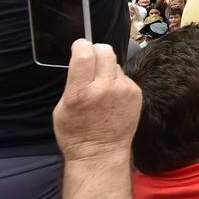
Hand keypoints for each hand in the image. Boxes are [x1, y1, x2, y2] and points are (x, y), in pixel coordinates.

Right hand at [53, 39, 141, 163]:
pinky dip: (117, 81)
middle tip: (92, 59)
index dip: (81, 46)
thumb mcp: (62, 108)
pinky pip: (124, 77)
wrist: (100, 153)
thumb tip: (81, 62)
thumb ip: (73, 82)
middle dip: (97, 51)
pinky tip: (112, 96)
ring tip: (101, 85)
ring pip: (115, 64)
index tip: (80, 46)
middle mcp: (104, 88)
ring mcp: (123, 90)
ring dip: (107, 69)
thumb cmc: (76, 134)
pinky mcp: (136, 94)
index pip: (84, 55)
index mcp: (80, 92)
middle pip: (105, 51)